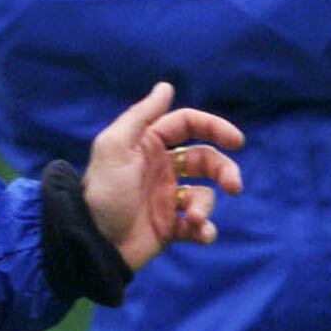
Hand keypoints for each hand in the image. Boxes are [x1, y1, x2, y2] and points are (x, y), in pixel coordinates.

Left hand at [82, 82, 244, 273]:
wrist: (94, 244)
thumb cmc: (104, 193)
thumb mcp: (115, 147)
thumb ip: (141, 116)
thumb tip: (166, 86)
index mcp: (148, 145)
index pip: (187, 124)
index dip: (213, 127)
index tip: (236, 141)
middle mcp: (161, 168)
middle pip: (205, 159)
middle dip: (223, 169)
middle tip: (234, 186)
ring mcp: (167, 198)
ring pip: (204, 194)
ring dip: (206, 206)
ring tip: (195, 219)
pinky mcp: (170, 227)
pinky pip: (198, 226)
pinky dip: (204, 230)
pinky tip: (200, 234)